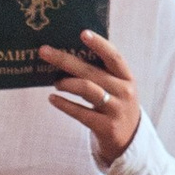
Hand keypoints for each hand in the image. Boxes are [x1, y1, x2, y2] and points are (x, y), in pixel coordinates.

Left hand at [45, 30, 141, 166]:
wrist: (129, 141)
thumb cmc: (116, 106)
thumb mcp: (116, 88)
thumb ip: (101, 73)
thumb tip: (67, 53)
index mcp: (127, 78)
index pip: (114, 57)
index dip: (99, 44)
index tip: (82, 33)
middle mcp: (124, 92)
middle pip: (92, 72)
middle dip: (65, 60)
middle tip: (44, 52)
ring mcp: (116, 110)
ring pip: (87, 89)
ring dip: (66, 83)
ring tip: (55, 83)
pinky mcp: (106, 127)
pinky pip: (80, 113)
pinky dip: (64, 105)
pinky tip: (52, 100)